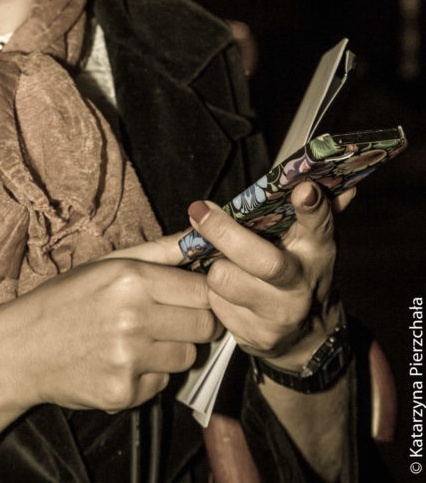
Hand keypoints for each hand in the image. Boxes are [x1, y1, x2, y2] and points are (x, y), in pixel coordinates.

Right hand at [2, 233, 222, 413]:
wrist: (21, 348)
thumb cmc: (66, 299)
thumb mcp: (108, 263)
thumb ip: (160, 251)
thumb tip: (201, 234)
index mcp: (131, 280)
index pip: (202, 290)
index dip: (205, 292)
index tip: (196, 295)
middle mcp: (133, 319)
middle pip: (204, 327)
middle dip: (197, 322)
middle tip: (173, 318)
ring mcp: (129, 360)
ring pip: (187, 358)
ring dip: (173, 349)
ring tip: (140, 338)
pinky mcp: (123, 394)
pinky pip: (161, 384)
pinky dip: (149, 375)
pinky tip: (123, 361)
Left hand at [188, 182, 354, 369]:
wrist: (306, 338)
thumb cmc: (301, 272)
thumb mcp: (310, 242)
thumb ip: (311, 211)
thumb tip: (312, 181)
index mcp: (316, 251)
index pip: (319, 224)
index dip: (312, 207)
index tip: (303, 189)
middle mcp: (301, 285)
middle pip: (262, 260)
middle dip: (224, 232)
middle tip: (198, 210)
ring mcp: (278, 315)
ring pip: (225, 279)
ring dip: (215, 267)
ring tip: (224, 261)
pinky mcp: (254, 337)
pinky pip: (215, 303)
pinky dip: (214, 293)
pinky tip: (227, 290)